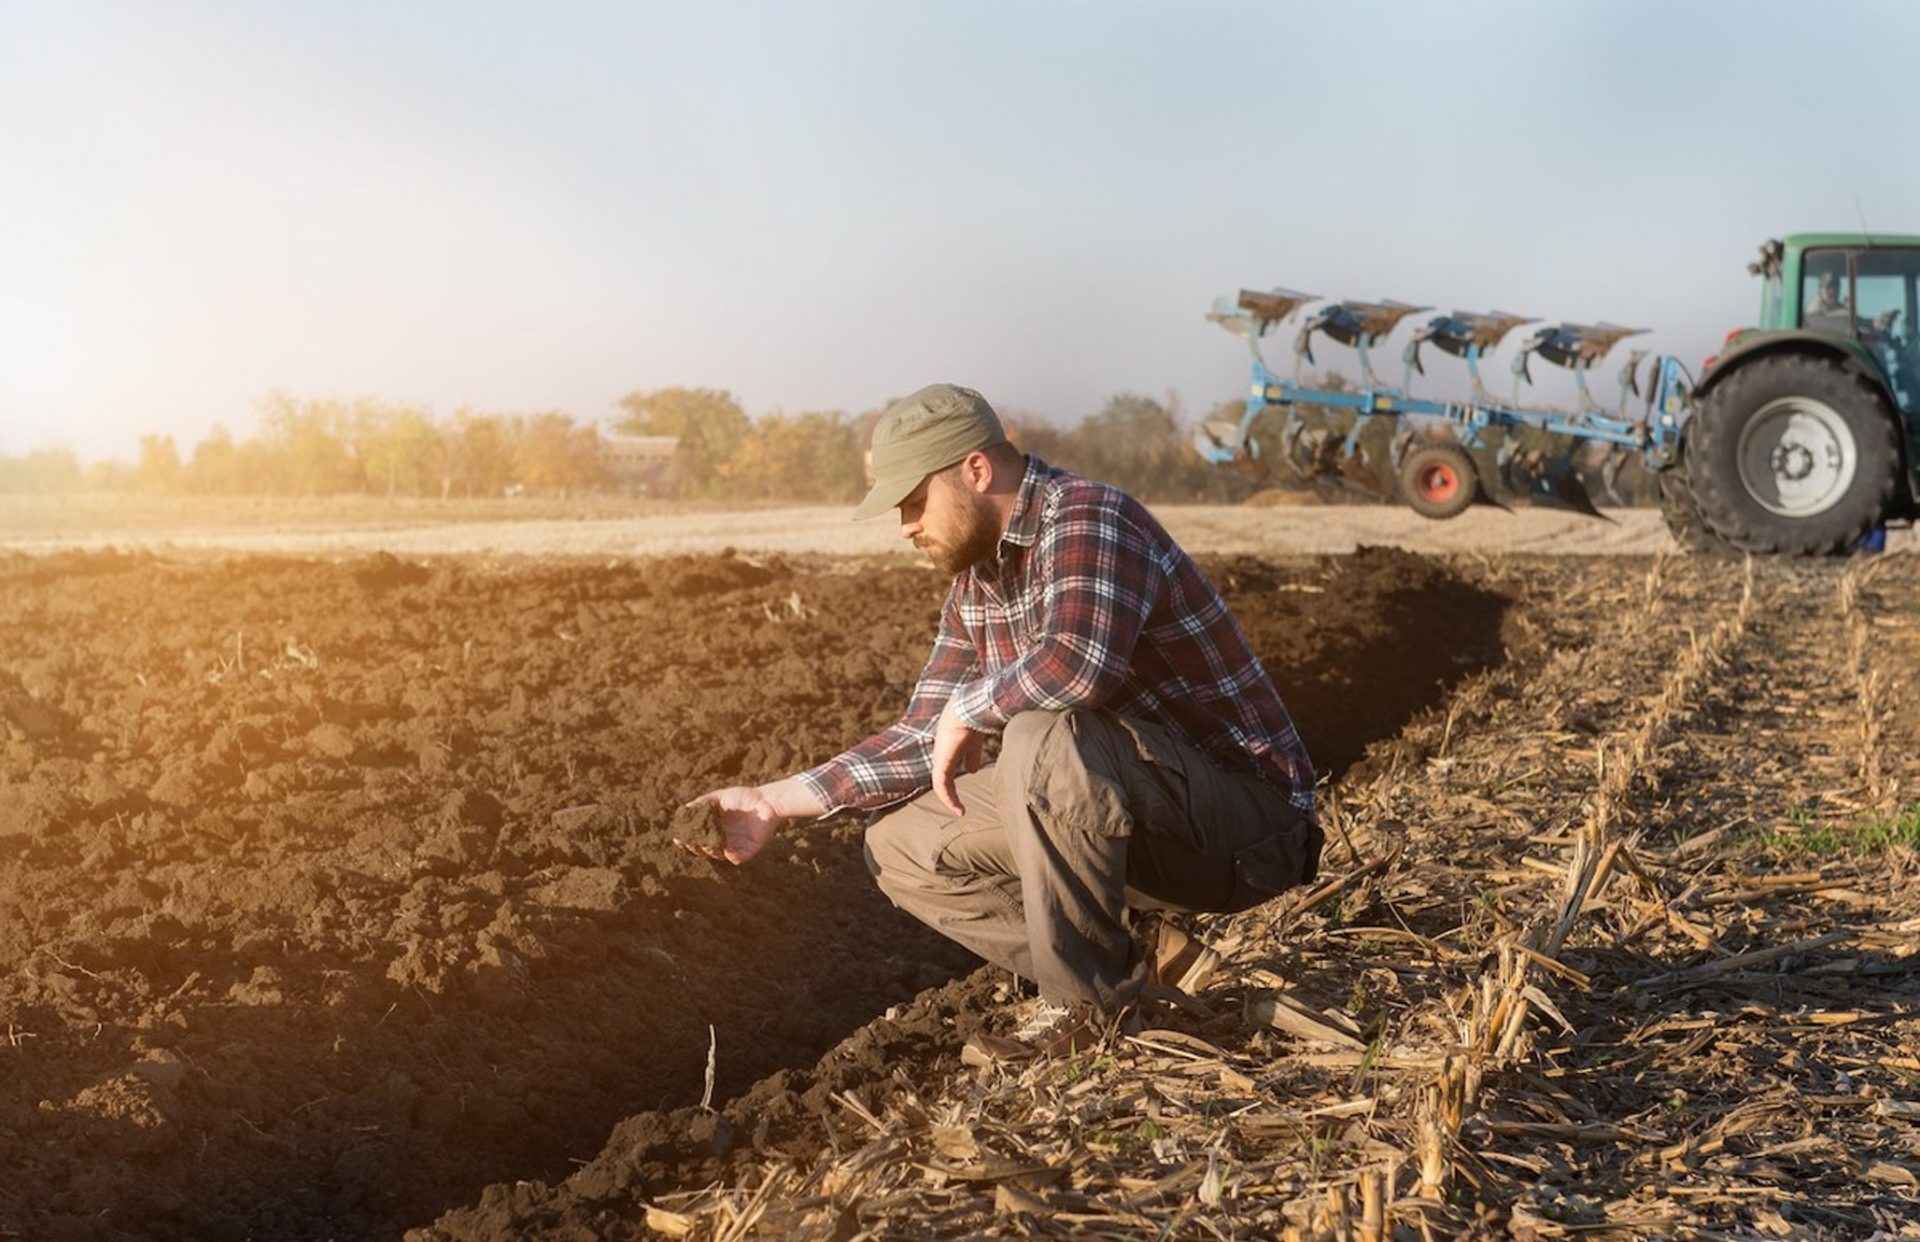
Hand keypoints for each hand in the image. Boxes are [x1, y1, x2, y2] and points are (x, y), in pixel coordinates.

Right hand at [681, 777, 824, 865]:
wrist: (767, 800)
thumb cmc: (743, 797)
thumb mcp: (719, 798)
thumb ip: (702, 804)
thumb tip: (684, 809)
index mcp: (714, 829)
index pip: (697, 838)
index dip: (687, 839)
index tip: (678, 838)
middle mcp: (722, 840)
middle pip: (704, 849)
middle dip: (695, 847)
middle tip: (690, 842)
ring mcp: (735, 846)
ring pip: (718, 856)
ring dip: (710, 851)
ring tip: (705, 843)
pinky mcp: (748, 851)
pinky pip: (736, 858)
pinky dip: (729, 855)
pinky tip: (724, 850)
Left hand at [930, 699, 985, 815]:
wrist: (969, 710)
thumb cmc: (973, 721)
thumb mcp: (973, 743)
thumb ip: (972, 757)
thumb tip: (972, 771)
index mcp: (948, 748)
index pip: (946, 768)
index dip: (952, 781)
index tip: (962, 790)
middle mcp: (941, 754)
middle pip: (941, 778)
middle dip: (948, 793)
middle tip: (958, 807)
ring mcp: (940, 759)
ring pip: (940, 784)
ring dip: (949, 799)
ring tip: (960, 811)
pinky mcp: (942, 764)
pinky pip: (942, 786)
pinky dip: (949, 799)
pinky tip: (959, 809)